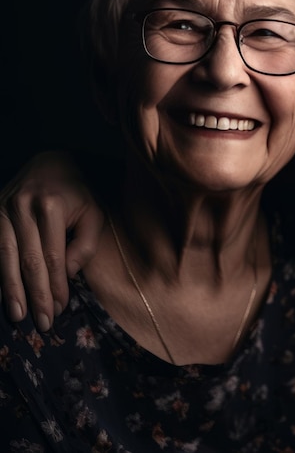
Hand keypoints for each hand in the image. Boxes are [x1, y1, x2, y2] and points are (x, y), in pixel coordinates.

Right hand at [0, 151, 102, 330]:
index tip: (60, 309)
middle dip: (35, 295)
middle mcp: (21, 207)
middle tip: (42, 323)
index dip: (55, 286)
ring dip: (11, 291)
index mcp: (50, 206)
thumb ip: (85, 244)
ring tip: (17, 316)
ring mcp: (1, 209)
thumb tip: (67, 274)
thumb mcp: (94, 213)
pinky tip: (1, 295)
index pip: (53, 256)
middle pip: (27, 261)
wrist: (50, 163)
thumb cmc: (77, 193)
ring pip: (4, 258)